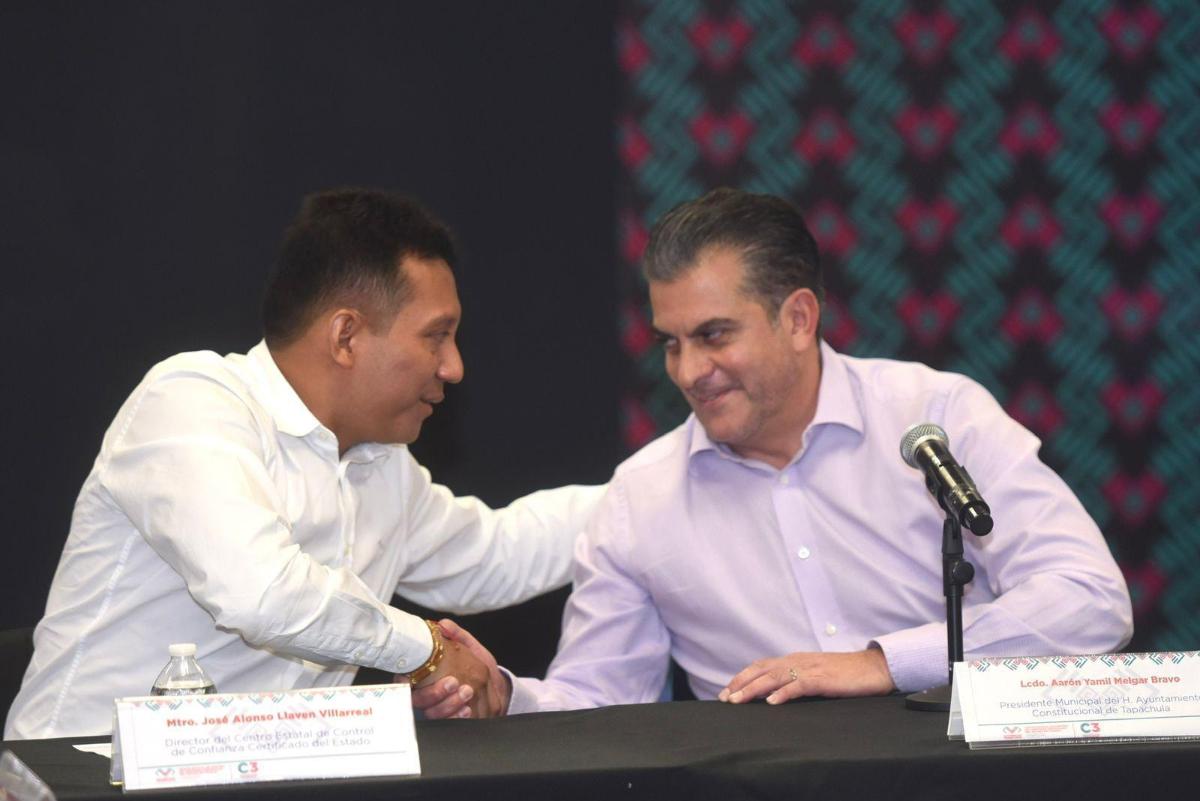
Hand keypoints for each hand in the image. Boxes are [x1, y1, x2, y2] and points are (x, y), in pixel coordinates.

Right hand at [409, 619, 509, 718]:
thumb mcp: (470, 648)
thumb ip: (457, 636)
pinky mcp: (453, 721)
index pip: (405, 684)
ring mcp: (440, 710)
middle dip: (434, 693)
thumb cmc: (478, 667)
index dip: (403, 683)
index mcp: (424, 678)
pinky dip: (457, 717)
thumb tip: (444, 625)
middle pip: (419, 702)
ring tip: (466, 692)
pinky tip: (467, 709)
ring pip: (434, 714)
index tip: (409, 679)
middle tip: (453, 682)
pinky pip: (449, 724)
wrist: (497, 688)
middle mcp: (429, 697)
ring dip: (448, 704)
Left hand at [718, 648, 894, 704]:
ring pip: (775, 677)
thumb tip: (775, 693)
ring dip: (754, 689)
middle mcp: (798, 661)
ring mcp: (810, 669)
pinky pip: (799, 685)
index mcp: (795, 659)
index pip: (762, 666)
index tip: (726, 691)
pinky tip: (772, 703)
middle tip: (725, 699)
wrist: (873, 668)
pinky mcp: (823, 679)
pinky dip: (784, 693)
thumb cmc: (845, 674)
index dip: (742, 677)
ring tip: (738, 700)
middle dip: (741, 684)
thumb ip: (796, 679)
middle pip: (762, 670)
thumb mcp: (815, 674)